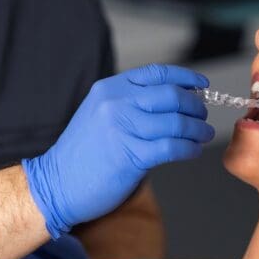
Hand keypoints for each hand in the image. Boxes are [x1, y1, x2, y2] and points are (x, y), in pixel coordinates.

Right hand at [23, 64, 213, 237]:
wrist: (56, 184)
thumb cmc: (83, 154)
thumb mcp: (100, 114)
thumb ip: (130, 103)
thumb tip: (175, 101)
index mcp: (109, 89)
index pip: (157, 74)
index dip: (185, 78)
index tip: (201, 86)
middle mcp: (115, 104)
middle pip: (171, 96)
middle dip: (194, 107)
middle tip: (202, 118)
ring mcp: (121, 129)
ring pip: (176, 122)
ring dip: (197, 130)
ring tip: (203, 136)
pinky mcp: (129, 156)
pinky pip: (171, 147)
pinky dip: (189, 148)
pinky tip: (192, 151)